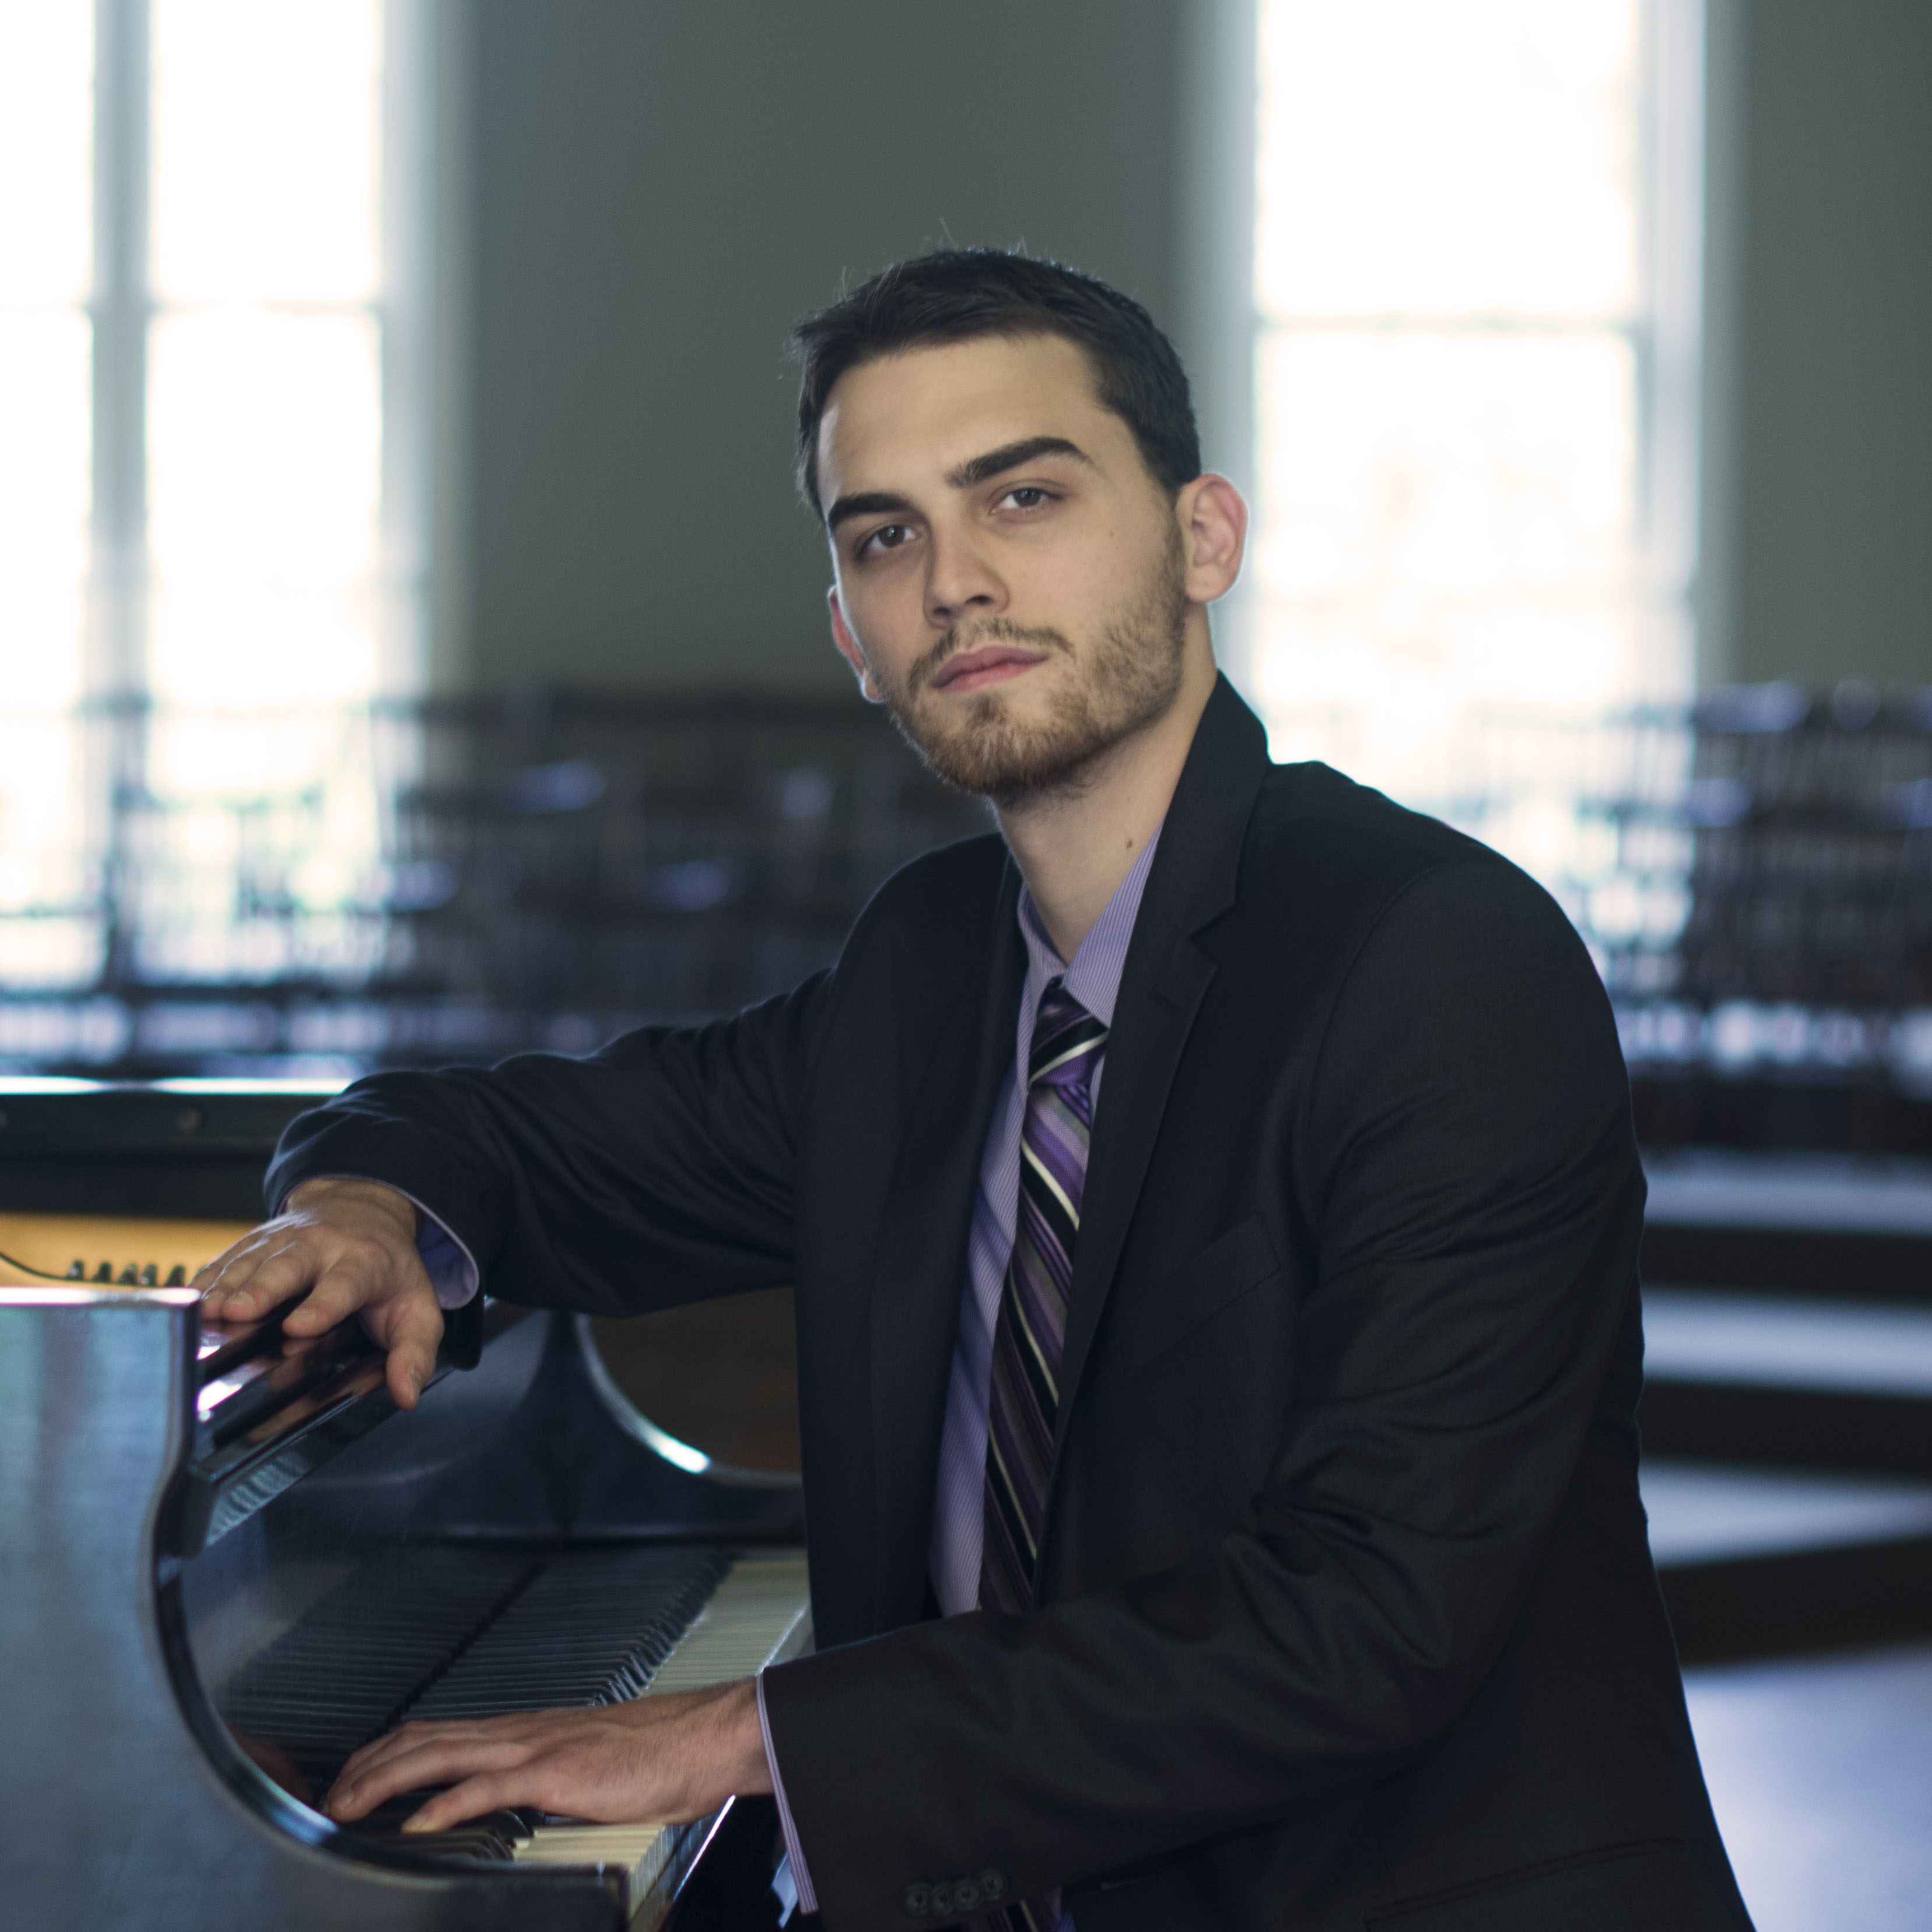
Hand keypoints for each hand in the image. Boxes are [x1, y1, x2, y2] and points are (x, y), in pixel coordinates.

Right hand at [195, 1178, 444, 1409]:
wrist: (363, 1208)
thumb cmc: (389, 1271)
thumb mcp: (417, 1310)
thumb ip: (415, 1353)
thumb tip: (406, 1395)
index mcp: (365, 1263)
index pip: (344, 1285)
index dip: (322, 1307)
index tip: (299, 1328)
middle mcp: (321, 1246)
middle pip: (288, 1267)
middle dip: (263, 1289)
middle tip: (236, 1313)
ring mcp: (283, 1240)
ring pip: (251, 1261)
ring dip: (226, 1286)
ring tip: (204, 1313)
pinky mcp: (254, 1242)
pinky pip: (226, 1259)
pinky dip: (206, 1279)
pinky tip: (187, 1302)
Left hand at [324, 1681, 772, 1834]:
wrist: (700, 1738)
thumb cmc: (654, 1754)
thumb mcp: (583, 1765)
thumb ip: (541, 1779)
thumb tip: (508, 1803)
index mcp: (525, 1730)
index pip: (436, 1732)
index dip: (384, 1754)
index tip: (348, 1779)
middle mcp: (520, 1730)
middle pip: (422, 1738)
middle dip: (364, 1767)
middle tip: (323, 1798)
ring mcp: (535, 1747)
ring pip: (440, 1754)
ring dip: (384, 1781)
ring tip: (345, 1808)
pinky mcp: (556, 1772)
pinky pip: (489, 1787)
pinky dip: (446, 1803)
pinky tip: (418, 1825)